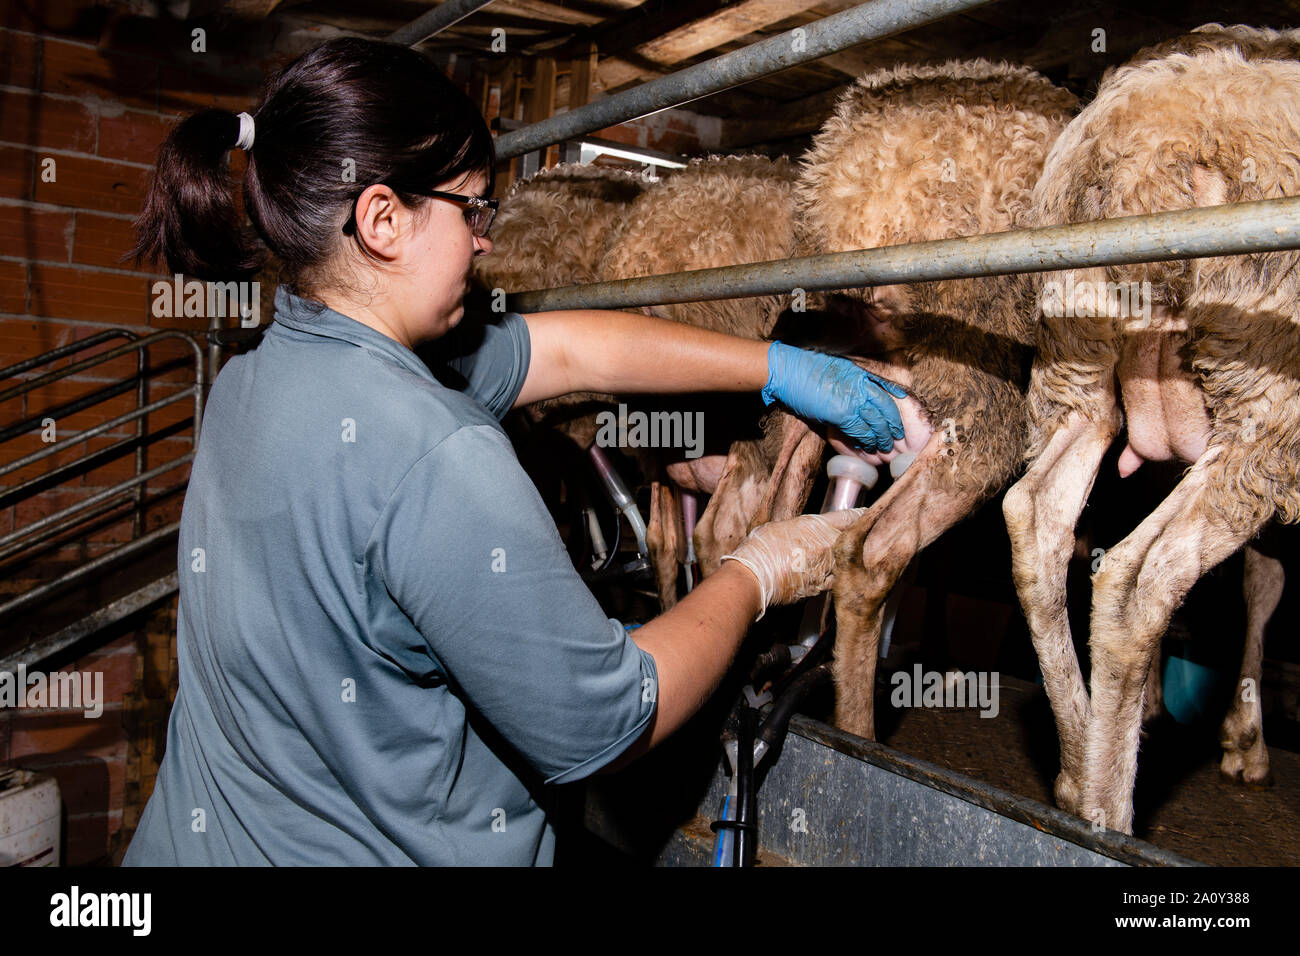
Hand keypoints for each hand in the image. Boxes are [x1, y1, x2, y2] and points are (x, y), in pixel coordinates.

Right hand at [721, 507, 866, 619]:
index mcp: (816, 525)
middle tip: (863, 538)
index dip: (860, 515)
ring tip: (850, 560)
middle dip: (857, 539)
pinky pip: (834, 582)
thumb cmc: (760, 548)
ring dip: (848, 562)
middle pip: (853, 541)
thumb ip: (798, 528)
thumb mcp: (779, 527)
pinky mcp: (820, 588)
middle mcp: (827, 546)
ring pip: (846, 563)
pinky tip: (830, 578)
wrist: (754, 576)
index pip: (848, 517)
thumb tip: (801, 530)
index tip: (866, 514)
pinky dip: (834, 579)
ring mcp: (826, 568)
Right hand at [761, 341, 905, 451]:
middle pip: (885, 410)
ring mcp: (853, 399)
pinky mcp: (842, 413)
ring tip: (883, 448)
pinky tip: (866, 447)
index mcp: (861, 374)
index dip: (894, 412)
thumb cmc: (805, 369)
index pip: (887, 394)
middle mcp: (861, 386)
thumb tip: (859, 398)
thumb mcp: (837, 371)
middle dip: (892, 428)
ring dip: (880, 438)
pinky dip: (865, 441)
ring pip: (876, 423)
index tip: (897, 423)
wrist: (788, 370)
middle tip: (895, 440)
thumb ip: (852, 383)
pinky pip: (860, 431)